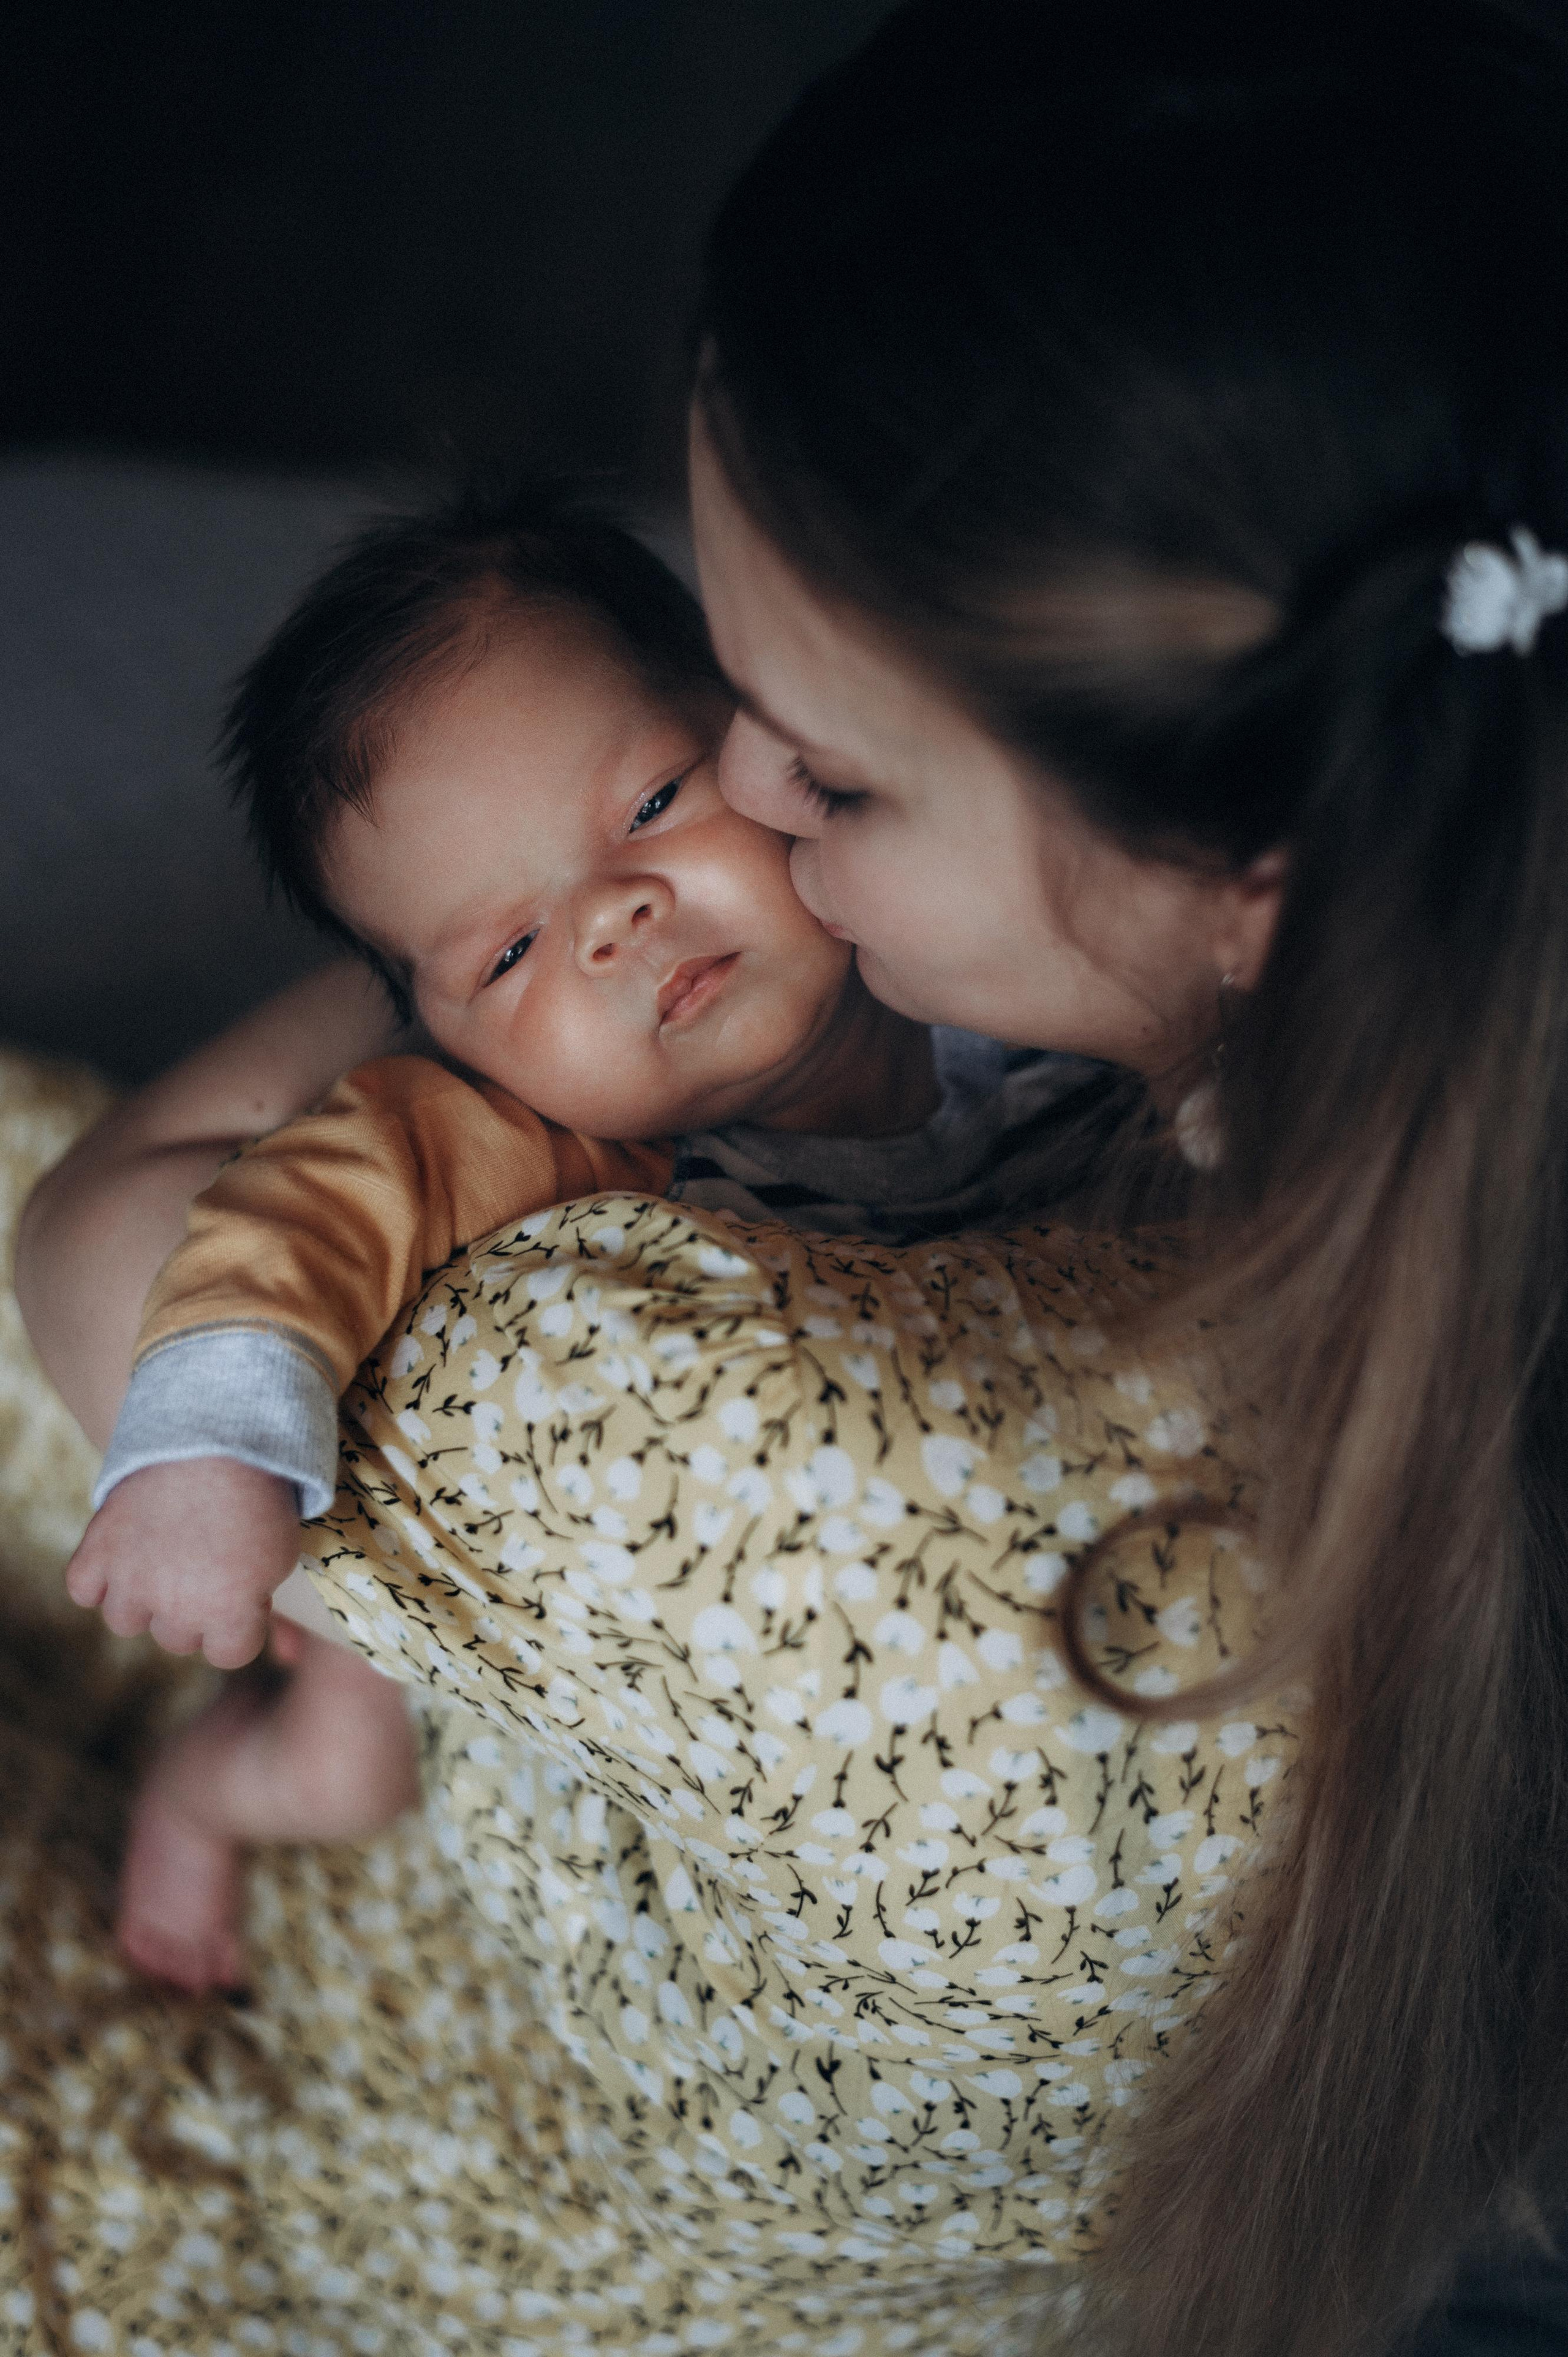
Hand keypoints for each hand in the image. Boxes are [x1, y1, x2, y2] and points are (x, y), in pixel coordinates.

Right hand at [65, 1459, 301, 1667]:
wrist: (218, 1431)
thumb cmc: (260, 1496)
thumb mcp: (282, 1555)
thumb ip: (267, 1607)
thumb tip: (279, 1649)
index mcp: (228, 1612)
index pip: (229, 1654)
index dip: (241, 1620)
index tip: (246, 1588)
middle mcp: (174, 1605)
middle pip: (178, 1638)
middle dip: (194, 1607)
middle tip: (206, 1560)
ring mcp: (130, 1579)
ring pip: (127, 1620)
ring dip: (144, 1595)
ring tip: (166, 1553)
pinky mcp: (96, 1549)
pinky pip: (84, 1589)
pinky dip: (98, 1575)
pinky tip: (125, 1551)